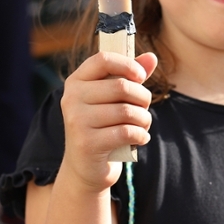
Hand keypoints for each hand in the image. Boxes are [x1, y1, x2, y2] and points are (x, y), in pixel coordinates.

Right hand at [60, 51, 157, 192]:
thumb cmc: (103, 126)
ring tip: (142, 125)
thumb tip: (151, 57)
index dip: (127, 64)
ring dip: (144, 119)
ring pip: (127, 111)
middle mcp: (72, 99)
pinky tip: (140, 138)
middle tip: (144, 108)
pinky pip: (126, 132)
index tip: (141, 76)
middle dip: (143, 98)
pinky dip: (141, 135)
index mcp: (76, 81)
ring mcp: (77, 121)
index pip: (103, 59)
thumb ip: (130, 77)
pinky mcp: (87, 143)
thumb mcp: (114, 99)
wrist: (86, 166)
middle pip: (121, 86)